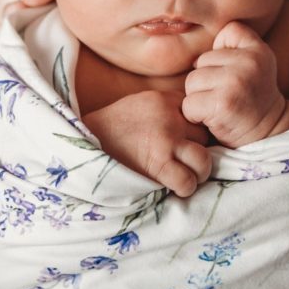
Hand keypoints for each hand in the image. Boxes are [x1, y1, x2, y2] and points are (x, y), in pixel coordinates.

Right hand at [82, 90, 211, 196]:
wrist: (84, 142)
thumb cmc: (112, 127)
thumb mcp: (141, 104)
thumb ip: (167, 110)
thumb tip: (194, 123)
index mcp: (165, 100)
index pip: (201, 114)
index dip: (199, 131)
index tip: (191, 142)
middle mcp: (170, 117)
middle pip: (205, 137)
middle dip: (200, 150)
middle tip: (189, 162)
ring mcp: (166, 141)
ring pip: (204, 160)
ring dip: (199, 172)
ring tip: (189, 176)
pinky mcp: (158, 164)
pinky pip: (188, 180)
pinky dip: (186, 188)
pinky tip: (175, 186)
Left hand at [182, 21, 288, 147]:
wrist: (267, 135)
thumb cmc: (251, 99)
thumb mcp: (254, 66)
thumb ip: (233, 48)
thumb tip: (195, 53)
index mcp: (258, 50)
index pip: (229, 31)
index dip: (223, 51)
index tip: (235, 72)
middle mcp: (249, 63)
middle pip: (202, 61)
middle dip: (206, 81)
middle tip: (226, 95)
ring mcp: (235, 82)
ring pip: (191, 82)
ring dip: (198, 98)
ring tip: (218, 106)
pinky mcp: (222, 104)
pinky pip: (188, 104)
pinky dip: (195, 115)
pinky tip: (213, 118)